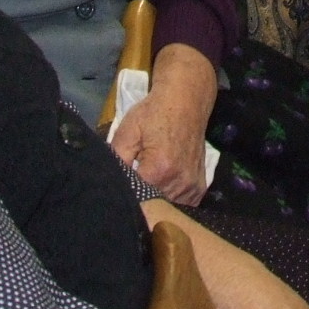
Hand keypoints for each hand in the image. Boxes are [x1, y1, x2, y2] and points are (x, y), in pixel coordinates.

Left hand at [111, 45, 215, 204]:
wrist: (186, 100)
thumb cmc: (154, 113)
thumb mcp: (127, 131)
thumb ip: (116, 159)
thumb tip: (109, 183)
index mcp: (159, 170)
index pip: (136, 199)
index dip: (125, 195)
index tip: (118, 190)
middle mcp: (179, 183)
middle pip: (153, 206)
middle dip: (141, 201)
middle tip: (132, 187)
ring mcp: (192, 187)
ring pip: (168, 208)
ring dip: (157, 202)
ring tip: (148, 187)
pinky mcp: (199, 187)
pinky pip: (183, 205)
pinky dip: (172, 201)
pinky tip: (164, 189)